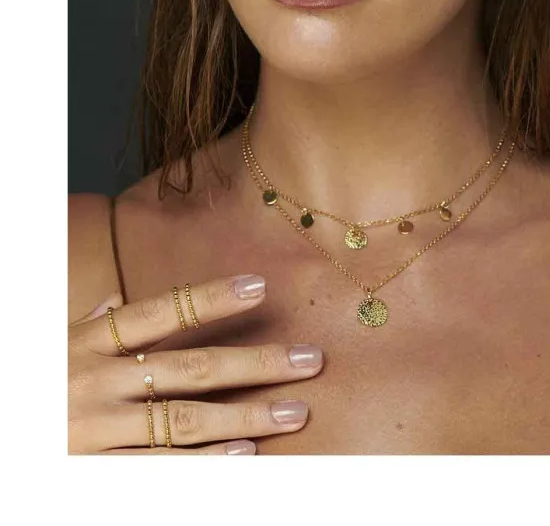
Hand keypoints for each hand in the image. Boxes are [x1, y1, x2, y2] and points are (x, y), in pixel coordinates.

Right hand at [68, 274, 322, 453]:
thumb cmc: (26, 383)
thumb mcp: (48, 347)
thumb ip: (85, 325)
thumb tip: (112, 302)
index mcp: (88, 342)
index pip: (161, 312)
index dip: (212, 298)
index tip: (259, 288)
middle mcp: (96, 381)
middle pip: (191, 368)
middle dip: (255, 363)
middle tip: (309, 361)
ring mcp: (96, 430)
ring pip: (184, 420)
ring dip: (245, 416)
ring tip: (294, 411)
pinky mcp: (92, 474)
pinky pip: (156, 469)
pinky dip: (202, 465)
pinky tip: (243, 457)